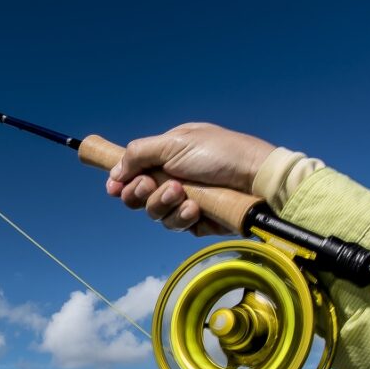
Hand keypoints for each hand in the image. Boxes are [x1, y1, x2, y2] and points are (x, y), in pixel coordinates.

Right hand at [105, 123, 274, 235]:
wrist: (256, 178)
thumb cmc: (220, 153)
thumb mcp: (175, 143)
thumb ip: (139, 154)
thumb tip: (114, 172)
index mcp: (165, 156)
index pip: (132, 172)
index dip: (120, 182)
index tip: (114, 188)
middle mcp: (172, 178)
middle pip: (137, 196)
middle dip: (141, 192)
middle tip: (151, 184)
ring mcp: (184, 201)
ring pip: (155, 213)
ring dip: (163, 203)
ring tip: (182, 194)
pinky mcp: (196, 221)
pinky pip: (175, 225)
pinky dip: (182, 217)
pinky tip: (195, 209)